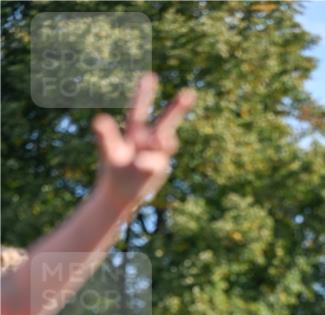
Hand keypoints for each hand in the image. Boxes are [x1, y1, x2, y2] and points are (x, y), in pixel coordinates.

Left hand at [92, 73, 195, 210]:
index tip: (150, 75)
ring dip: (165, 140)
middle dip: (178, 107)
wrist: (120, 192)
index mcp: (135, 130)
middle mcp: (149, 139)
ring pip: (166, 143)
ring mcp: (157, 153)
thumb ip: (105, 135)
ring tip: (160, 140)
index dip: (144, 93)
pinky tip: (139, 163)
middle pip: (166, 120)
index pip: (140, 108)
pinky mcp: (159, 169)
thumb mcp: (107, 150)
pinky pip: (155, 163)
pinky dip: (148, 162)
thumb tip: (98, 119)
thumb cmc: (113, 168)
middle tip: (190, 93)